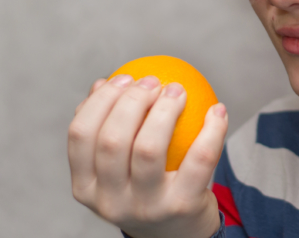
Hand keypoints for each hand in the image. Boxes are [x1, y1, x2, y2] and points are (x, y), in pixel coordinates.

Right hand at [68, 74, 227, 237]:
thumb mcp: (117, 169)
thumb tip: (104, 83)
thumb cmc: (146, 188)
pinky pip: (199, 159)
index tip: (123, 77)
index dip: (100, 101)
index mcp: (85, 187)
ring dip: (165, 110)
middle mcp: (110, 201)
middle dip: (132, 100)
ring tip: (178, 90)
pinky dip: (212, 130)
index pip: (80, 135)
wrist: (179, 236)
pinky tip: (218, 110)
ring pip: (148, 149)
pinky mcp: (181, 207)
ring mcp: (145, 207)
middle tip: (154, 81)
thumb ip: (107, 130)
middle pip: (112, 140)